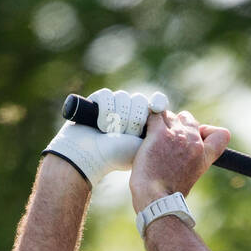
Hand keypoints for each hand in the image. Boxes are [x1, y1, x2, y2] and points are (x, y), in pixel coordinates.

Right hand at [42, 88, 157, 187]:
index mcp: (143, 124)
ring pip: (123, 97)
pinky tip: (99, 124)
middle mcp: (129, 114)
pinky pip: (106, 95)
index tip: (156, 107)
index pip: (154, 104)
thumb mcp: (143, 145)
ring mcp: (114, 107)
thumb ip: (156, 130)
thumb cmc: (117, 155)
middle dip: (132, 118)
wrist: (89, 155)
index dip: (156, 103)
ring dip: (116, 117)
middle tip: (124, 134)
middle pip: (139, 99)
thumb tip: (161, 109)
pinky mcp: (98, 101)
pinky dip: (103, 111)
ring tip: (109, 132)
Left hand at [129, 108, 230, 213]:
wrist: (156, 199)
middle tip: (165, 141)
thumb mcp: (190, 178)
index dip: (207, 130)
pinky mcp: (160, 132)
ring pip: (170, 115)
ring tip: (152, 142)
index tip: (198, 134)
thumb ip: (192, 160)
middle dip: (177, 125)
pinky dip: (148, 122)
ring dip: (161, 124)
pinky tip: (144, 133)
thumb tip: (180, 150)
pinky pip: (155, 115)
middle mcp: (194, 143)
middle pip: (189, 119)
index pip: (221, 135)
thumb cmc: (168, 194)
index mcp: (204, 157)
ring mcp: (178, 135)